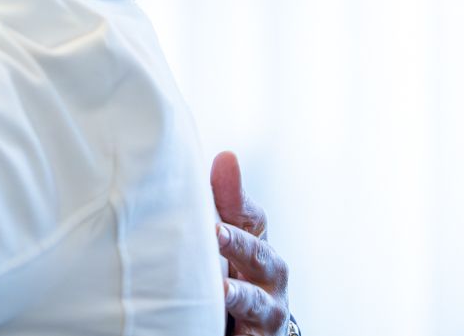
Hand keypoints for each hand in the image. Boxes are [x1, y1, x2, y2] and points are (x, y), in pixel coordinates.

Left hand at [212, 150, 290, 334]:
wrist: (252, 327)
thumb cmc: (231, 272)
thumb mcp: (221, 239)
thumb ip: (213, 205)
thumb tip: (207, 157)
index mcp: (256, 243)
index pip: (251, 215)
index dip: (236, 193)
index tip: (223, 163)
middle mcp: (269, 274)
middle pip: (257, 255)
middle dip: (238, 244)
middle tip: (216, 233)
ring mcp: (268, 309)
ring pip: (256, 301)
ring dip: (239, 294)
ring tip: (222, 289)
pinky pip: (252, 334)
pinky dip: (241, 331)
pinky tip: (227, 329)